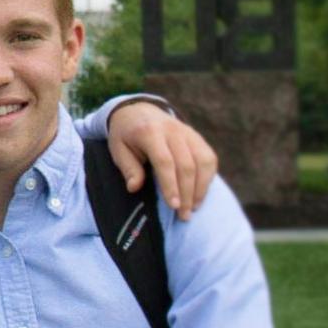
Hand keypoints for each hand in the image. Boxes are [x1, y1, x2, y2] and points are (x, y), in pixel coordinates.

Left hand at [104, 99, 218, 219]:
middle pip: (186, 165)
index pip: (165, 161)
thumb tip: (135, 188)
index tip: (173, 206)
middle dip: (187, 193)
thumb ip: (128, 168)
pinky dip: (208, 177)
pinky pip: (209, 158)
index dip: (170, 185)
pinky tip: (200, 194)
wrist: (139, 111)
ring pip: (202, 161)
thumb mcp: (118, 150)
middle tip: (184, 215)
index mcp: (150, 132)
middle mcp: (172, 130)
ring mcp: (188, 132)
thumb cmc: (127, 136)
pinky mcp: (197, 137)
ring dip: (200, 188)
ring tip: (193, 208)